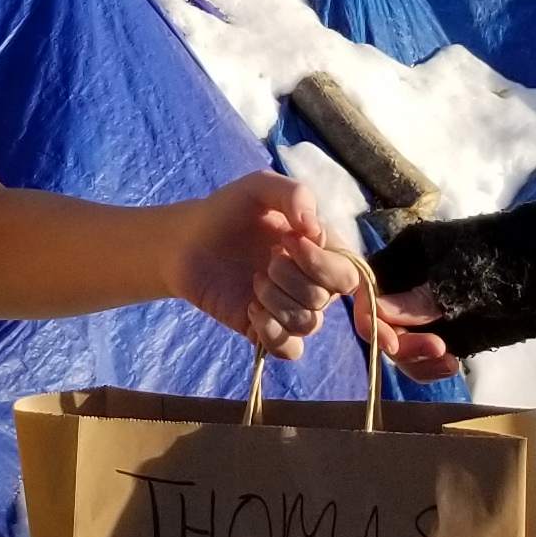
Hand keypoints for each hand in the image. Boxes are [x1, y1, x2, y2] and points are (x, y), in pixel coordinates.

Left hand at [170, 172, 368, 361]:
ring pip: (308, 323)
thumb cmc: (227, 210)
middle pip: (328, 298)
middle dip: (294, 278)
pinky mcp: (265, 330)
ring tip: (254, 281)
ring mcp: (290, 309)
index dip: (322, 262)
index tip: (288, 239)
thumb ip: (294, 194)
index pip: (349, 273)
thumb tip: (314, 230)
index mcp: (321, 252)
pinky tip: (251, 310)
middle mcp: (312, 283)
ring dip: (278, 302)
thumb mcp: (260, 187)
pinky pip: (289, 349)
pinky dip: (273, 334)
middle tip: (266, 260)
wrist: (185, 240)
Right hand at [368, 201, 535, 371]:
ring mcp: (429, 310)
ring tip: (449, 362)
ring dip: (416, 360)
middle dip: (401, 344)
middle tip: (440, 352)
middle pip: (381, 323)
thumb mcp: (465, 280)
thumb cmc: (512, 262)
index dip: (373, 320)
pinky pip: (424, 356)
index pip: (366, 290)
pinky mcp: (450, 331)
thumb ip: (422, 299)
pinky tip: (451, 366)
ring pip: (400, 345)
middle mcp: (410, 284)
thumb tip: (378, 312)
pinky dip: (431, 367)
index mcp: (407, 257)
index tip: (398, 342)